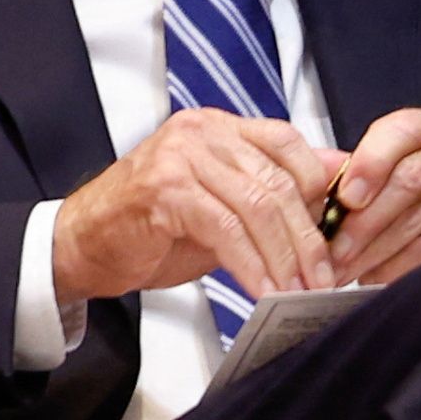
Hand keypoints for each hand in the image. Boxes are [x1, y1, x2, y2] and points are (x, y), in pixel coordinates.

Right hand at [52, 109, 342, 308]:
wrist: (83, 245)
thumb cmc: (153, 227)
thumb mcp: (225, 205)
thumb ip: (273, 191)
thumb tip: (338, 180)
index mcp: (220, 128)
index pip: (289, 144)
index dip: (320, 190)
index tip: (336, 234)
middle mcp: (202, 132)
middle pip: (278, 181)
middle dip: (307, 238)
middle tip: (324, 278)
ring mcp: (181, 157)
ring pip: (257, 207)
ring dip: (284, 258)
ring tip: (298, 292)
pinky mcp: (164, 190)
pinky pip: (226, 230)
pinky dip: (252, 265)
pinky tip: (263, 290)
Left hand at [322, 102, 420, 287]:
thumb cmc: (407, 195)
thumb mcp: (379, 171)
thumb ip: (348, 174)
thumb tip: (310, 200)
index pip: (401, 131)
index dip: (369, 164)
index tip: (345, 199)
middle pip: (411, 179)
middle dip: (365, 221)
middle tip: (334, 251)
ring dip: (379, 250)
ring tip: (349, 268)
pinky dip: (407, 264)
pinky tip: (382, 276)